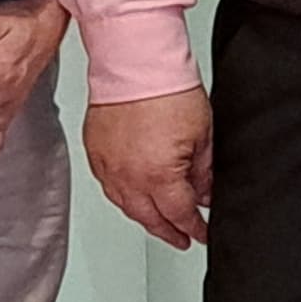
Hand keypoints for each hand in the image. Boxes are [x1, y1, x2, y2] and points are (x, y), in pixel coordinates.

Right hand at [84, 89, 215, 246]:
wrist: (136, 63)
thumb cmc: (169, 91)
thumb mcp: (203, 137)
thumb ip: (203, 172)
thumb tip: (206, 193)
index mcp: (158, 176)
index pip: (179, 214)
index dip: (193, 229)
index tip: (201, 234)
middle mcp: (128, 177)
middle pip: (149, 218)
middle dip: (168, 231)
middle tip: (181, 238)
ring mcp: (108, 166)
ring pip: (126, 205)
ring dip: (144, 217)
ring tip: (159, 222)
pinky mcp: (94, 152)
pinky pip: (109, 186)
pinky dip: (124, 197)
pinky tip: (134, 197)